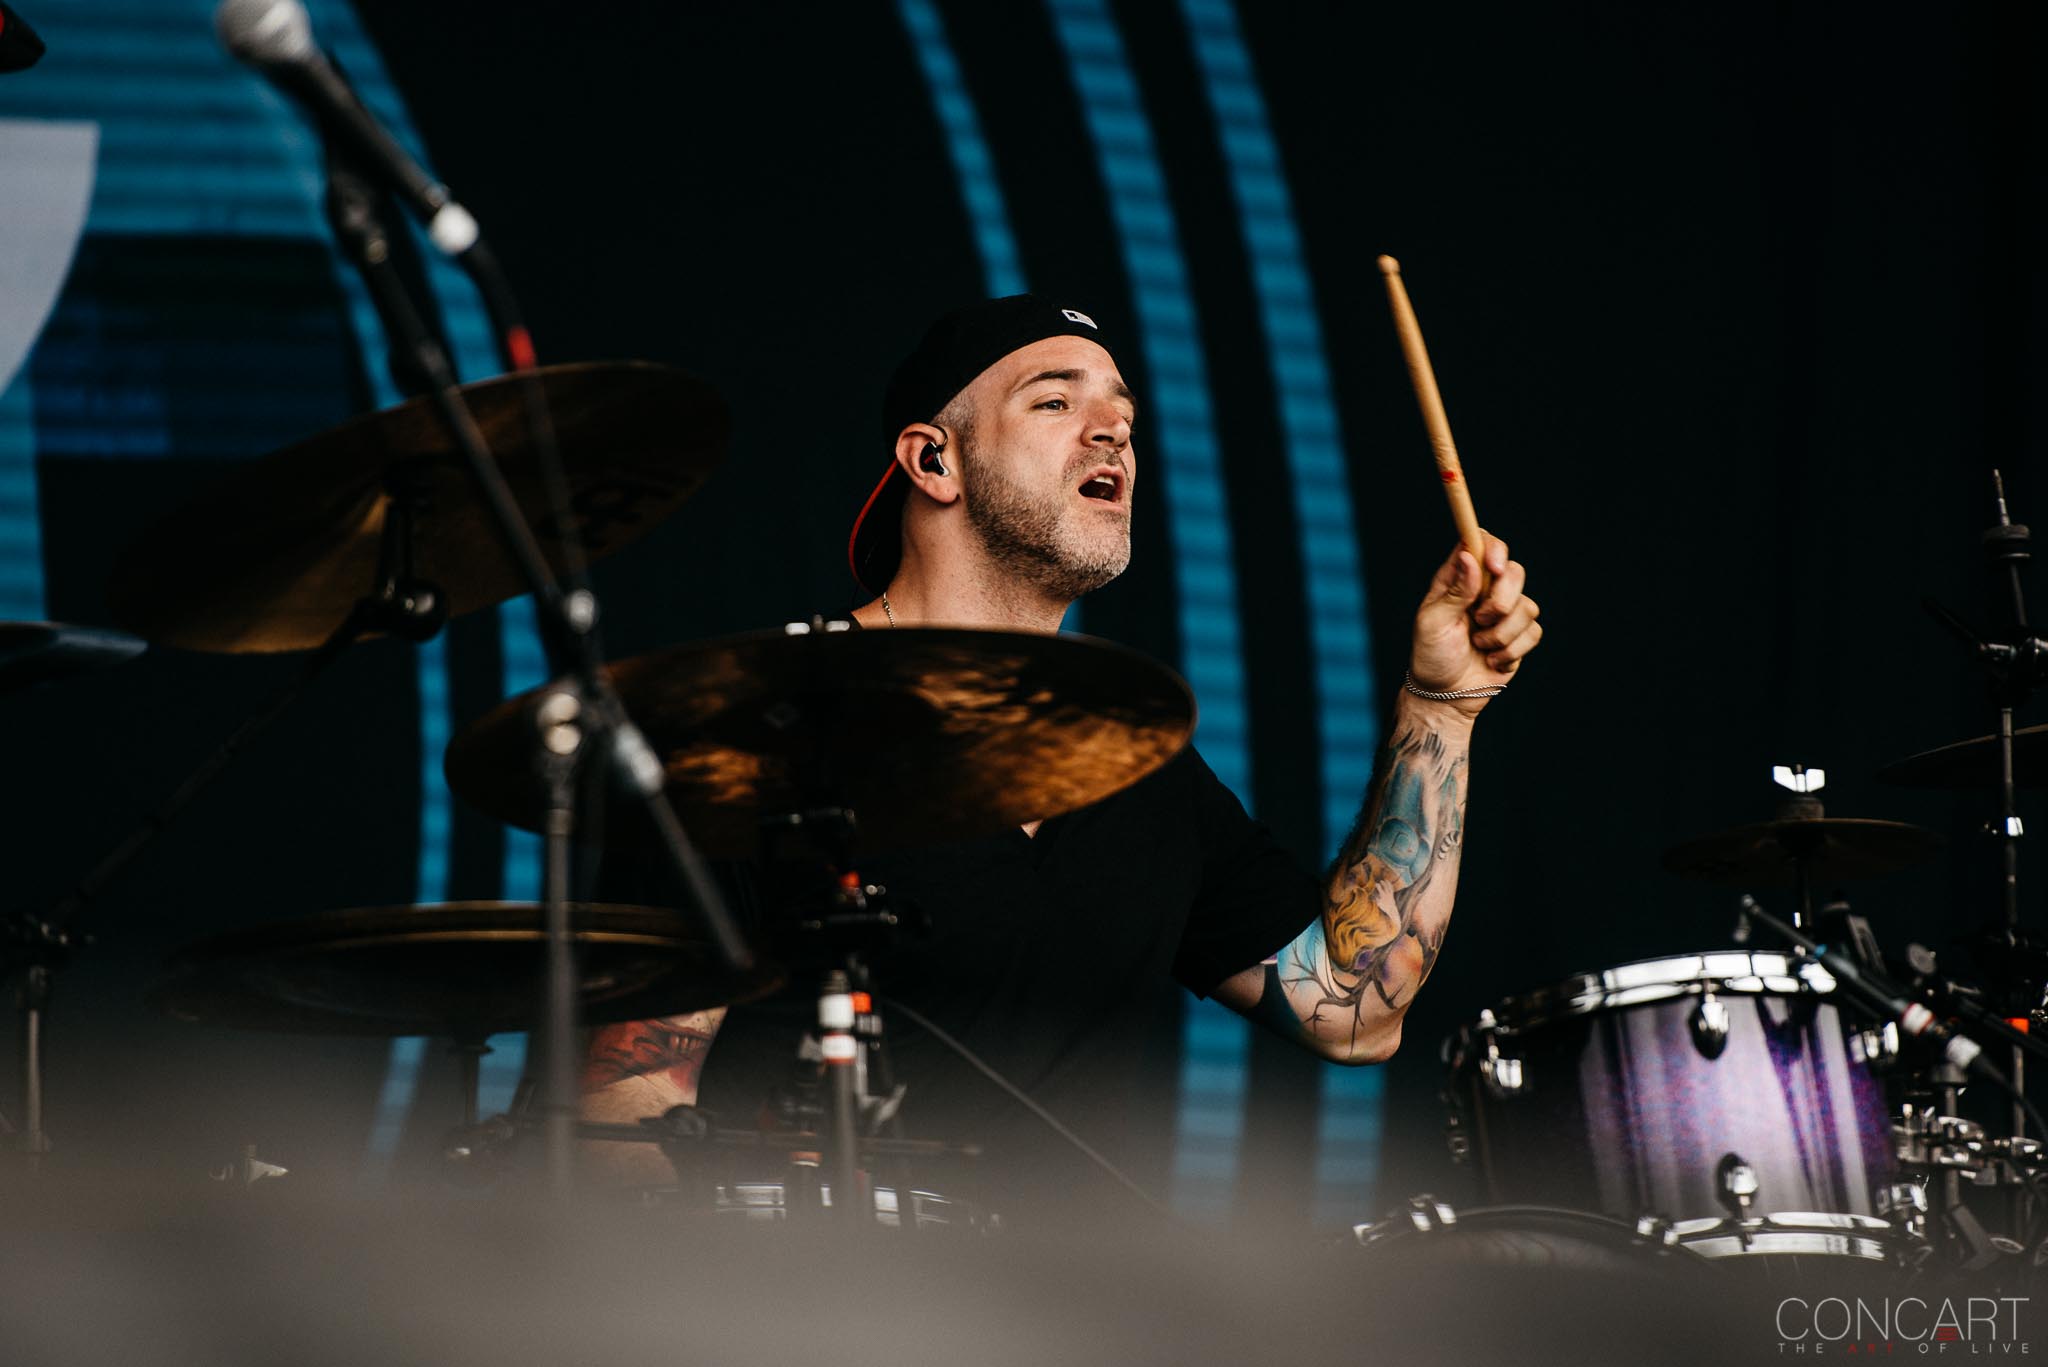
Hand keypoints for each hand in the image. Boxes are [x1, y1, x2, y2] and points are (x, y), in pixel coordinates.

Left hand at [1409, 532, 1540, 714]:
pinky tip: (1492, 659)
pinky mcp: (1519, 635)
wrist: (1447, 695)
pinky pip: (1534, 632)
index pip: (1481, 544)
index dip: (1494, 549)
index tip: (1494, 568)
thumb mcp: (1433, 622)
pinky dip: (1512, 650)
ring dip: (1502, 633)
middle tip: (1480, 619)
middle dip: (1502, 599)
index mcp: (1458, 580)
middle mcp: (1484, 591)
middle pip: (1514, 572)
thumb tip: (1469, 556)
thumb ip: (1455, 590)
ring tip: (1480, 645)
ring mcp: (1504, 613)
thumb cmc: (1432, 656)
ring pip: (1527, 606)